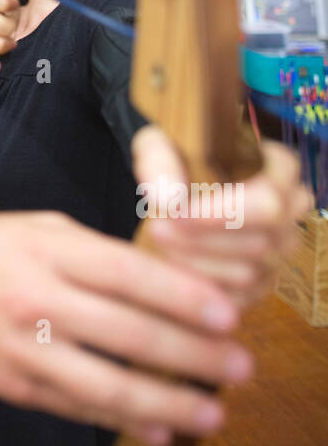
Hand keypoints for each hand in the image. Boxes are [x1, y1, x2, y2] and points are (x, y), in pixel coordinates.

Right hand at [0, 207, 252, 445]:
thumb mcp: (44, 229)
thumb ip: (101, 256)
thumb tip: (171, 290)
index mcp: (47, 249)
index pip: (126, 274)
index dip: (182, 296)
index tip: (229, 313)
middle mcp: (33, 298)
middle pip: (125, 333)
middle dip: (192, 354)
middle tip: (241, 366)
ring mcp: (18, 347)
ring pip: (104, 384)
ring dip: (166, 402)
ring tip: (212, 412)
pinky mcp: (8, 385)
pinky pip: (75, 408)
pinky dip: (122, 421)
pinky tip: (160, 428)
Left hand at [131, 125, 309, 304]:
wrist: (174, 182)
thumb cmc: (175, 156)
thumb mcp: (159, 144)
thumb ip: (160, 163)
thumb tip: (166, 200)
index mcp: (279, 169)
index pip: (269, 200)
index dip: (224, 214)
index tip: (177, 212)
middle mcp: (289, 213)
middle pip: (261, 242)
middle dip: (203, 241)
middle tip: (157, 229)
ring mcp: (280, 252)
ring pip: (248, 274)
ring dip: (196, 265)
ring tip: (158, 242)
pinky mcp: (262, 282)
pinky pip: (238, 301)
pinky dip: (201, 290)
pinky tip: (170, 268)